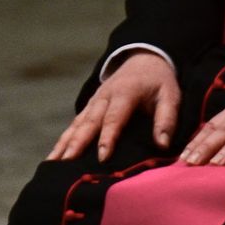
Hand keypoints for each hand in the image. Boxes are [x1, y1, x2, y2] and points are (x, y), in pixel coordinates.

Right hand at [49, 52, 179, 162]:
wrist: (144, 60)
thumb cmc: (159, 82)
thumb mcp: (171, 95)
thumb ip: (167, 119)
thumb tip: (163, 144)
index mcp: (126, 92)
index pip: (114, 117)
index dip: (108, 137)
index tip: (102, 157)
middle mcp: (105, 97)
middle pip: (89, 122)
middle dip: (77, 143)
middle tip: (68, 163)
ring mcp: (94, 101)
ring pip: (77, 124)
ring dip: (64, 143)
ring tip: (53, 164)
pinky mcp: (89, 107)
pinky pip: (74, 124)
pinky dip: (63, 140)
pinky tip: (53, 157)